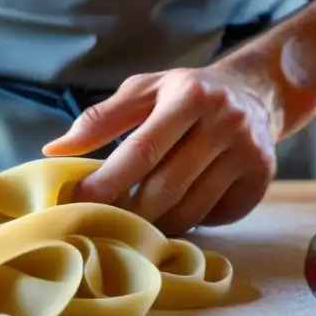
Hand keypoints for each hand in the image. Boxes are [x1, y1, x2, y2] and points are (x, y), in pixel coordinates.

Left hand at [42, 66, 277, 235]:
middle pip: (166, 187)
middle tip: (103, 223)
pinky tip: (176, 213)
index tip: (77, 202)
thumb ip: (99, 119)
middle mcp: (224, 122)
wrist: (254, 93)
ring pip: (191, 209)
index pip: (141, 150)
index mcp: (189, 96)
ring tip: (135, 223)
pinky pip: (215, 216)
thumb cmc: (184, 93)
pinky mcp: (261, 178)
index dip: (107, 182)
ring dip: (157, 224)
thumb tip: (54, 150)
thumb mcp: (142, 90)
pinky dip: (191, 222)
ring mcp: (248, 152)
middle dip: (129, 212)